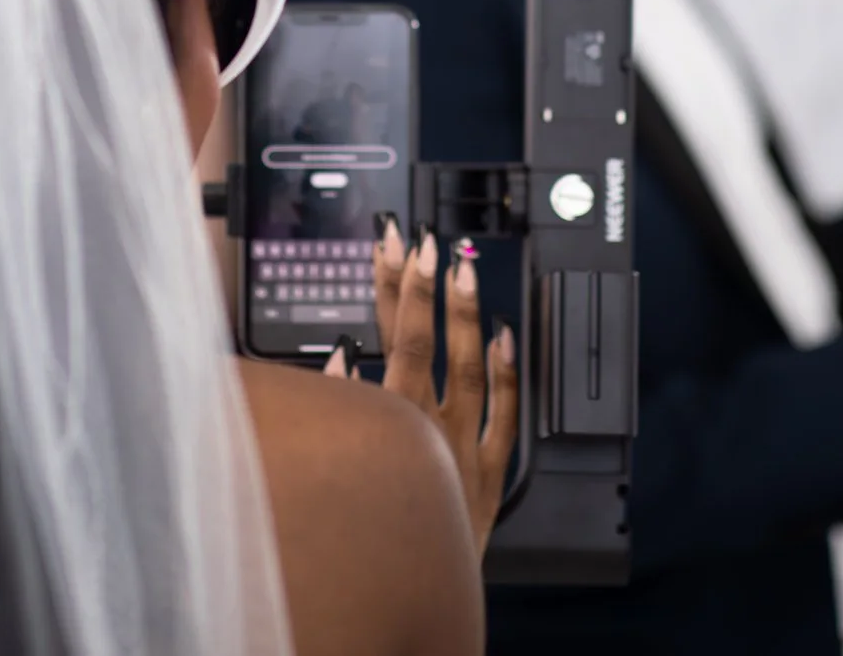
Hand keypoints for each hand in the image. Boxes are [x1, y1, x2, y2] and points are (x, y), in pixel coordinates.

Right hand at [325, 219, 516, 553]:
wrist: (401, 601)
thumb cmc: (363, 537)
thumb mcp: (334, 469)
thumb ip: (338, 412)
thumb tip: (339, 361)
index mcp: (386, 425)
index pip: (390, 338)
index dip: (394, 287)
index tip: (395, 248)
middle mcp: (427, 430)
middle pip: (425, 342)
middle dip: (423, 286)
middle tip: (424, 241)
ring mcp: (463, 449)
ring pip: (469, 368)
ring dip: (465, 315)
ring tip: (464, 271)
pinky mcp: (489, 477)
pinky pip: (506, 417)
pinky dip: (508, 374)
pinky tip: (506, 336)